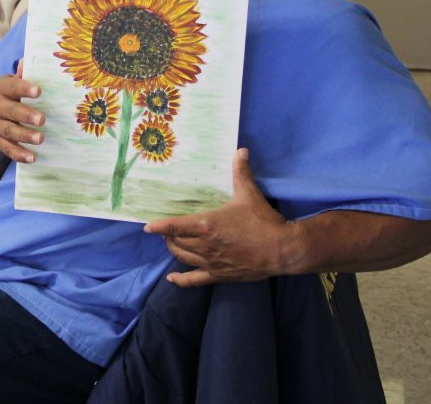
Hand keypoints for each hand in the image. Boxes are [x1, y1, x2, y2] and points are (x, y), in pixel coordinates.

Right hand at [0, 62, 44, 163]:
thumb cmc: (12, 96)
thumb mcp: (14, 84)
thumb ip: (22, 75)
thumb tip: (27, 60)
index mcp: (0, 89)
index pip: (10, 86)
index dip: (23, 88)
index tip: (39, 91)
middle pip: (8, 110)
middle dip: (25, 115)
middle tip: (42, 119)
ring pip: (8, 130)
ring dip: (24, 135)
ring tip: (40, 139)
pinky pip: (7, 149)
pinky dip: (19, 154)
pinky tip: (32, 157)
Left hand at [144, 149, 290, 286]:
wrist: (282, 249)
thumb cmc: (263, 221)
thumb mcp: (249, 194)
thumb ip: (241, 172)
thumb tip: (240, 150)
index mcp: (206, 225)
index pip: (174, 226)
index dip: (159, 226)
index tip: (147, 227)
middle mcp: (204, 245)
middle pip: (176, 242)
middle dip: (168, 236)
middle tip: (166, 231)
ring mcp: (210, 262)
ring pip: (182, 257)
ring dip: (174, 250)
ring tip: (171, 244)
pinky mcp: (219, 275)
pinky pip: (194, 280)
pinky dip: (181, 280)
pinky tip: (172, 278)